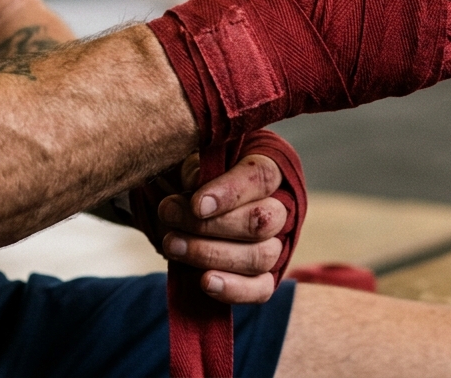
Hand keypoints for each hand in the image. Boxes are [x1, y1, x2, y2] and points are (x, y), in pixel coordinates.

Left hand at [157, 151, 287, 304]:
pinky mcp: (267, 276)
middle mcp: (281, 207)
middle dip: (211, 225)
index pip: (261, 177)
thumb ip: (196, 167)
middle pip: (261, 221)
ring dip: (211, 254)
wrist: (191, 207)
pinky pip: (262, 289)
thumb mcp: (192, 161)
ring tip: (172, 245)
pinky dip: (233, 289)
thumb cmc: (196, 178)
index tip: (196, 205)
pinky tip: (205, 282)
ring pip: (260, 256)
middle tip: (169, 216)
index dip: (230, 192)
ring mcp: (277, 244)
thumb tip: (198, 182)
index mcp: (269, 169)